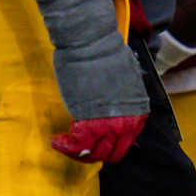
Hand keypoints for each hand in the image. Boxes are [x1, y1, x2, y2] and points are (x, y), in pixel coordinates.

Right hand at [19, 0, 150, 165]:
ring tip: (68, 145)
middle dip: (101, 153)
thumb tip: (121, 101)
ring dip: (82, 153)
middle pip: (117, 149)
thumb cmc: (106, 52)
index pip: (132, 138)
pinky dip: (68, 147)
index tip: (102, 143)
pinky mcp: (87, 116)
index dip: (116, 145)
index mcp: (138, 105)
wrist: (91, 42)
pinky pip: (80, 143)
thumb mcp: (127, 74)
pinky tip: (57, 141)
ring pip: (98, 150)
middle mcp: (127, 116)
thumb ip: (127, 93)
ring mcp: (108, 118)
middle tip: (84, 150)